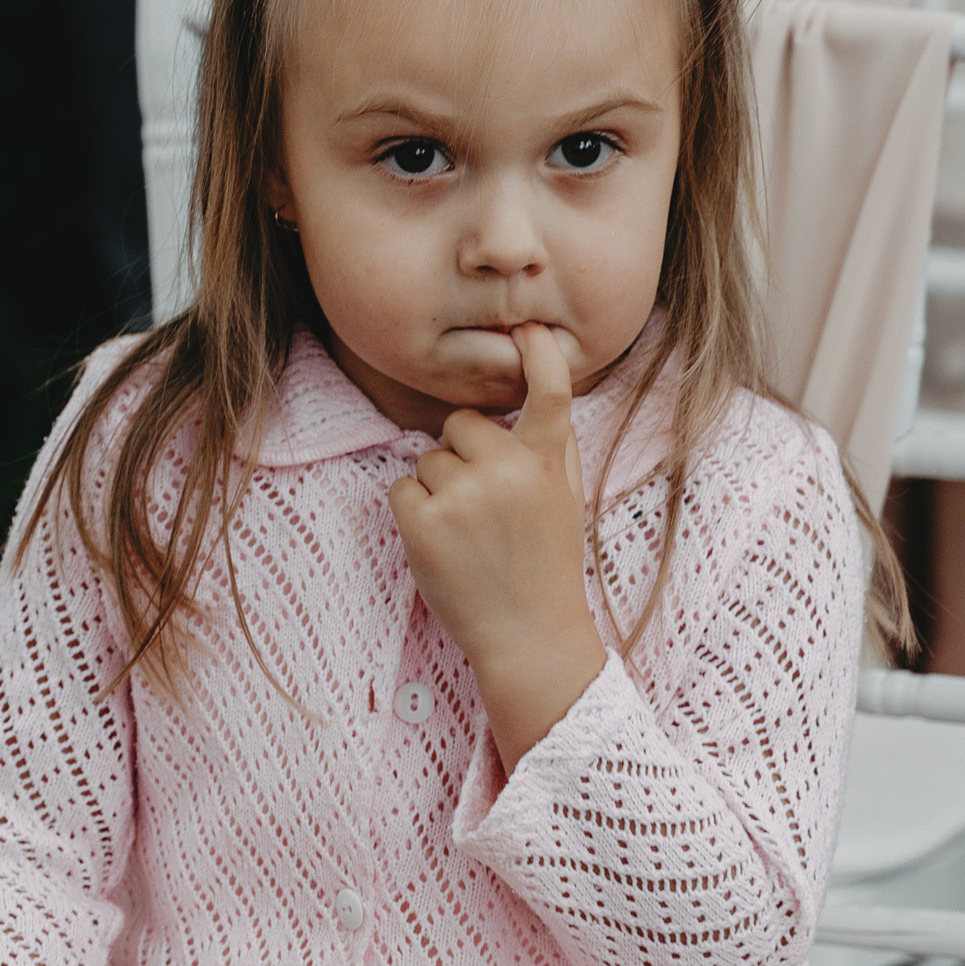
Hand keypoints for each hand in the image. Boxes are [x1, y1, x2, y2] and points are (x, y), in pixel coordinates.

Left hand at [389, 323, 603, 772]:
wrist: (530, 637)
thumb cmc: (544, 566)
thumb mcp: (563, 501)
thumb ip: (549, 450)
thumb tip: (530, 398)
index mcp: (548, 463)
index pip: (549, 393)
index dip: (538, 356)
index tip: (525, 328)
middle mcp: (508, 470)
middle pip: (461, 425)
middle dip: (464, 456)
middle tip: (486, 508)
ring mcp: (464, 495)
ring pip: (428, 459)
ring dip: (439, 490)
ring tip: (469, 536)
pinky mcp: (425, 522)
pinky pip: (402, 490)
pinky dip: (413, 514)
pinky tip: (443, 546)